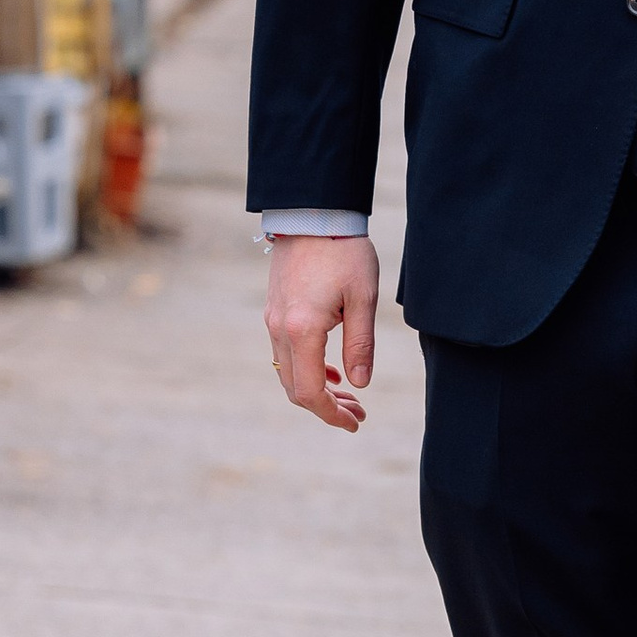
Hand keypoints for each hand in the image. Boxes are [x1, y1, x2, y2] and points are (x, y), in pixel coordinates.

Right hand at [264, 232, 379, 431]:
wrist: (313, 214)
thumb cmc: (344, 252)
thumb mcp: (363, 299)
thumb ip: (361, 345)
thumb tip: (360, 384)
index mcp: (302, 330)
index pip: (311, 391)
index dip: (332, 414)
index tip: (355, 423)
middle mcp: (279, 330)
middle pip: (295, 389)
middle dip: (326, 407)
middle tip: (358, 413)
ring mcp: (272, 320)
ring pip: (288, 373)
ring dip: (316, 389)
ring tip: (349, 395)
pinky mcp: (274, 311)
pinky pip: (285, 354)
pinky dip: (307, 370)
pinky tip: (332, 370)